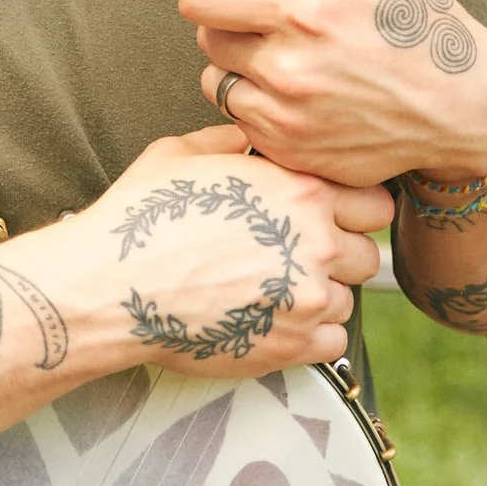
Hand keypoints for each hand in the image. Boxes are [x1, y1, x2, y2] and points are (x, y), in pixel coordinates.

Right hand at [71, 127, 392, 379]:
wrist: (112, 285)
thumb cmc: (141, 216)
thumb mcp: (180, 154)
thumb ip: (227, 142)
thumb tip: (243, 139)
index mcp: (299, 190)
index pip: (374, 199)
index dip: (352, 207)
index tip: (329, 216)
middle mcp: (315, 242)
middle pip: (367, 252)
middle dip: (340, 253)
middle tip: (300, 257)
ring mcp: (308, 298)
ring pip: (349, 299)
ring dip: (322, 296)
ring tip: (276, 290)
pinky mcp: (293, 346)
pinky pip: (334, 343)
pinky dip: (312, 336)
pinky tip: (276, 321)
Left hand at [181, 0, 486, 187]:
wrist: (464, 105)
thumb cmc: (420, 18)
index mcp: (303, 9)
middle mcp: (288, 69)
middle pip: (206, 36)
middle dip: (234, 21)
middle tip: (284, 20)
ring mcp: (288, 119)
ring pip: (216, 82)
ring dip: (242, 66)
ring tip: (294, 57)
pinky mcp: (292, 155)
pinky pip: (242, 121)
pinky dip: (262, 105)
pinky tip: (305, 93)